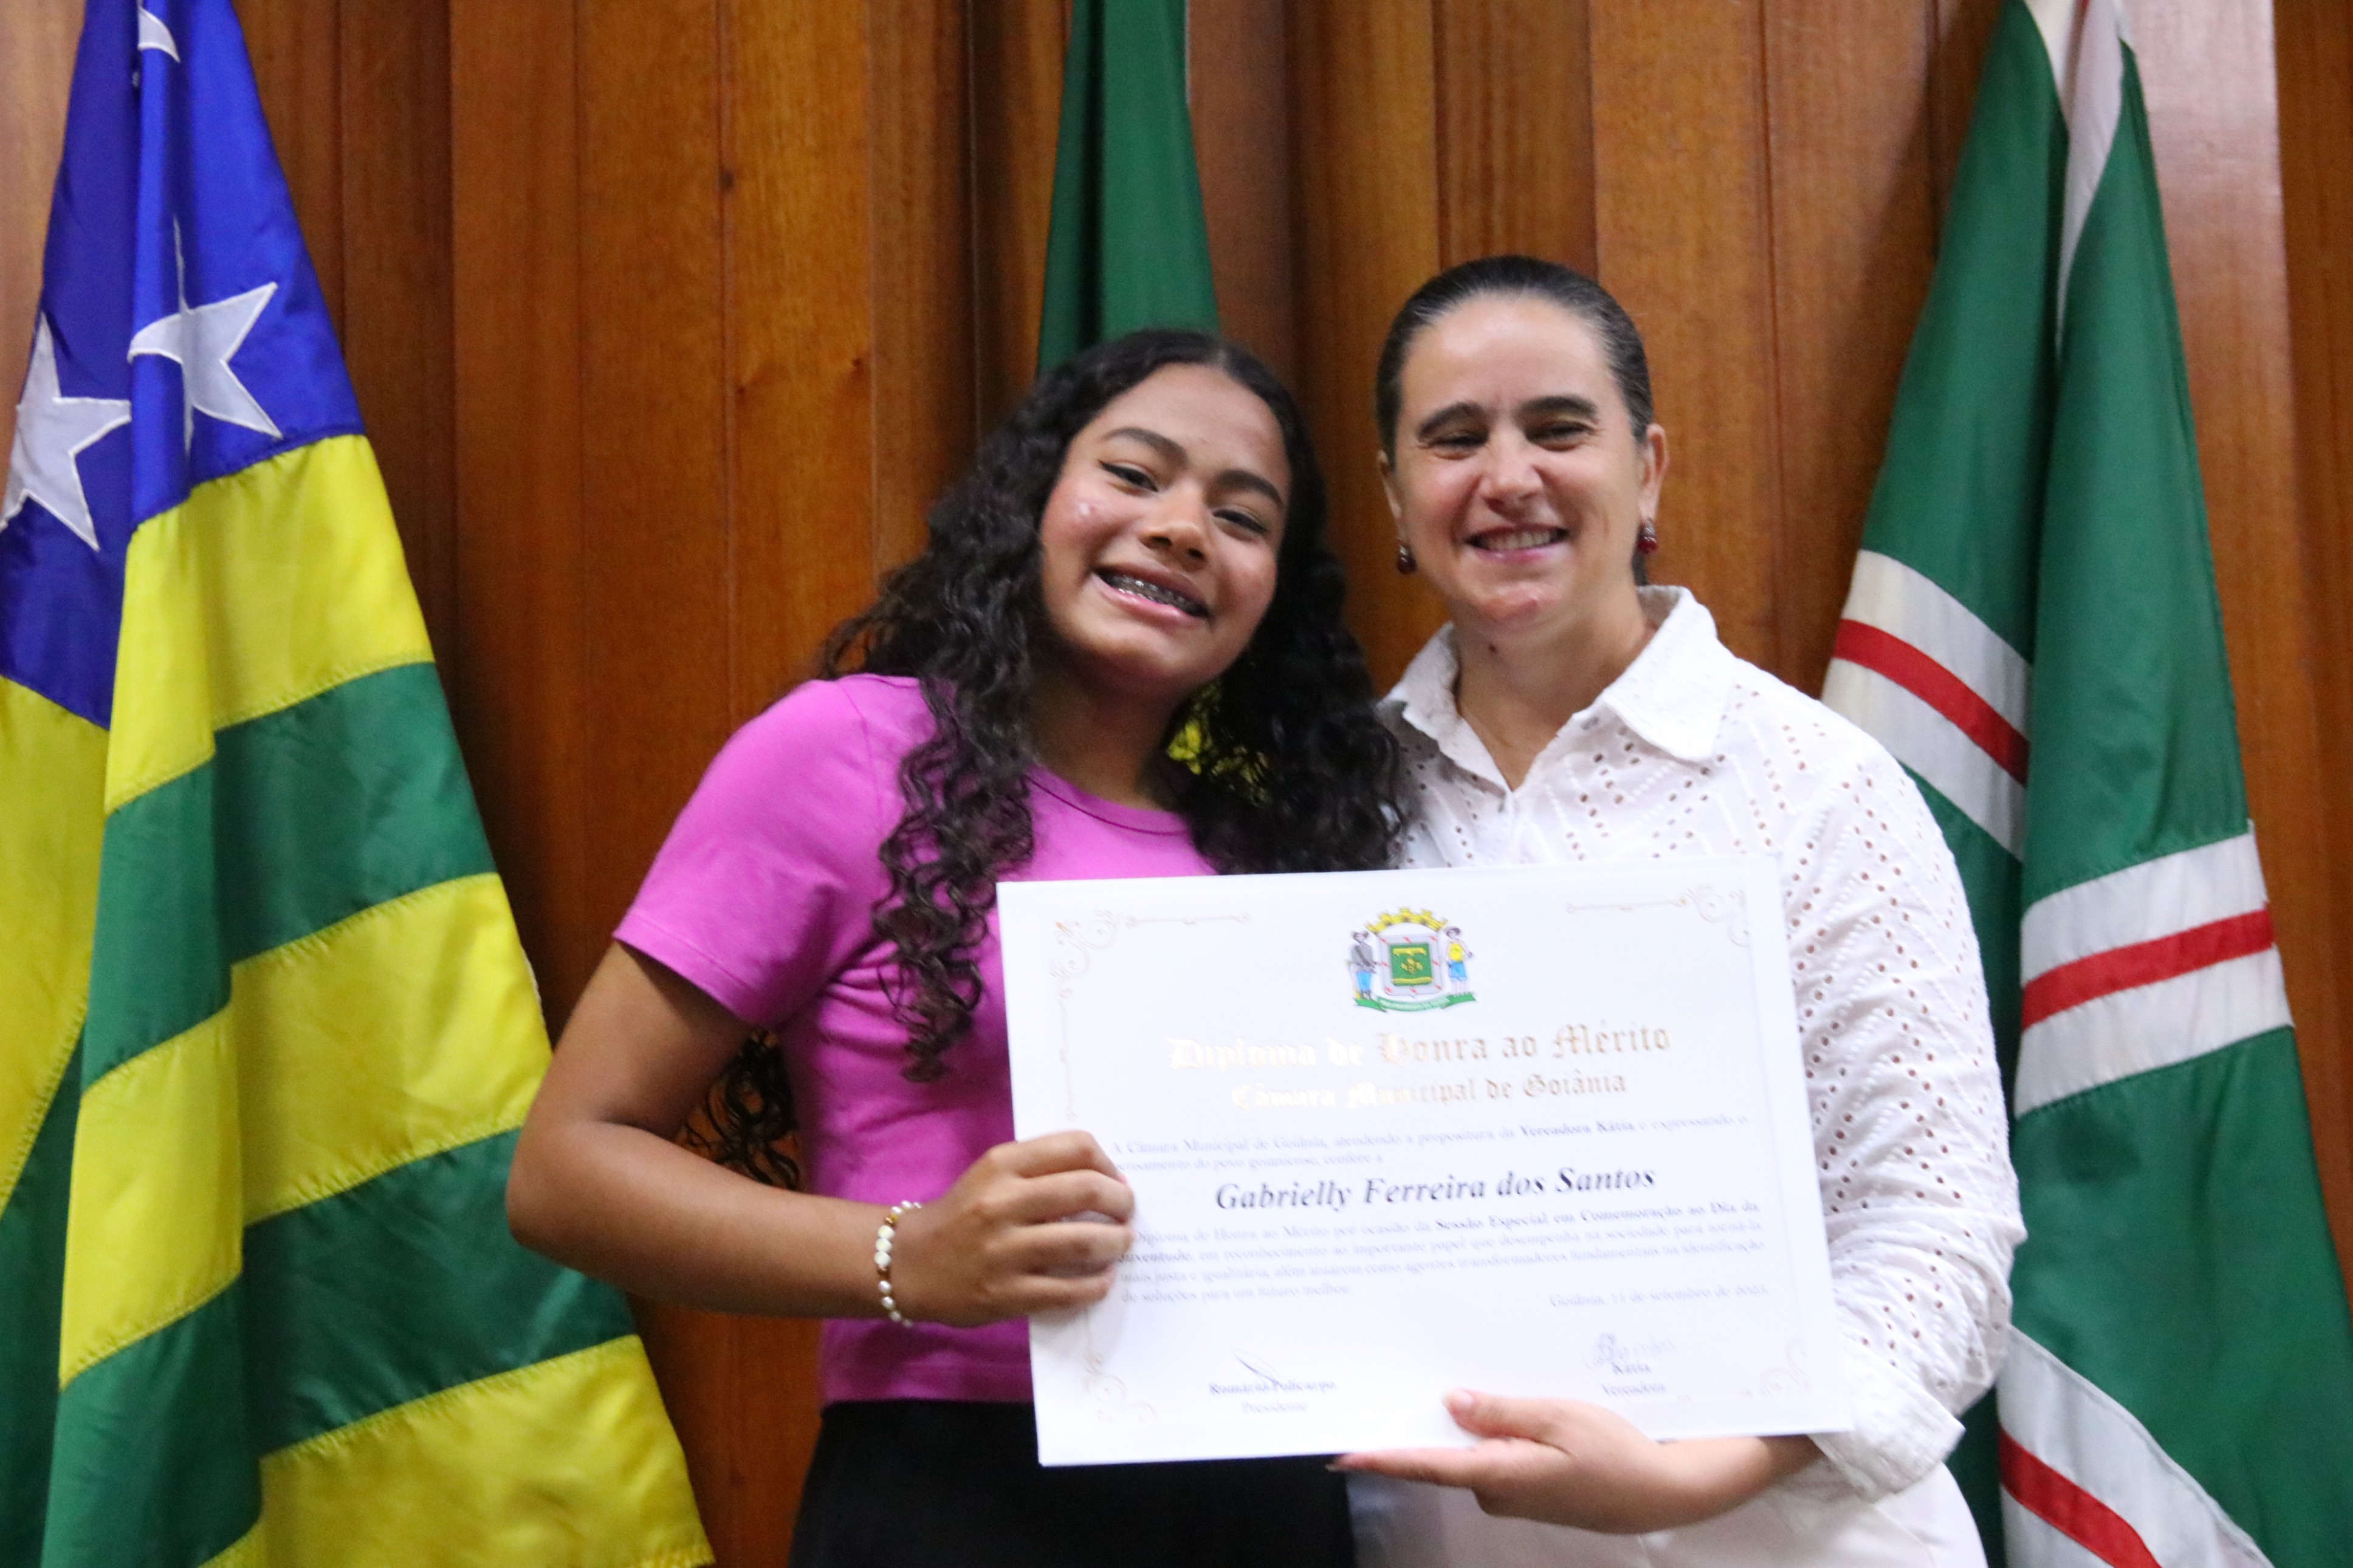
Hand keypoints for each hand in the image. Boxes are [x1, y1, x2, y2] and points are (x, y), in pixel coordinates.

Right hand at [886, 1131, 1134, 1326]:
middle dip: (1121, 1201)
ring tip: (1121, 1244)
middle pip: (1087, 1190)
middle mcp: (1002, 1203)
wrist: (908, 1263)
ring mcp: (1003, 1251)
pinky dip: (1096, 1285)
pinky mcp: (1005, 1294)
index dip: (1108, 1163)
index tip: (1115, 1180)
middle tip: (1127, 1212)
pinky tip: (1102, 1280)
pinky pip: (1067, 1291)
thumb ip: (1040, 1171)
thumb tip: (1107, 1180)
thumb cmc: (961, 1215)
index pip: (1075, 1147)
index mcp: (1001, 1165)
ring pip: (1083, 1242)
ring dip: (1116, 1243)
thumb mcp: (992, 1176)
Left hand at [1334, 1391, 1817, 1533]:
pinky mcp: (1531, 1484)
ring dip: (1460, 1419)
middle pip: (1443, 1451)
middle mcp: (1497, 1489)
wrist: (1670, 1489)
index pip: (1425, 1464)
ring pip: (1472, 1448)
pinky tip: (1496, 1396)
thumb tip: (1453, 1402)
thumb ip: (1503, 1410)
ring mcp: (1514, 1490)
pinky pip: (1497, 1451)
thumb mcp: (1562, 1417)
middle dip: (1419, 1418)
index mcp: (1500, 1474)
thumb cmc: (1621, 1453)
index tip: (1341, 1449)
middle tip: (1387, 1377)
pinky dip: (1492, 1427)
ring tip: (1444, 1371)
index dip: (1381, 1456)